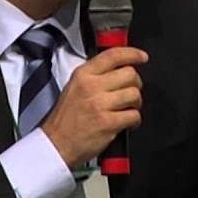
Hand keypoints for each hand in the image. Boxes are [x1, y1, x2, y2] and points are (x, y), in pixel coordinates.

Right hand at [41, 47, 147, 168]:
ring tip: (127, 109)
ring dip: (136, 103)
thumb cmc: (65, 119)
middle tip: (130, 92)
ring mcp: (100, 105)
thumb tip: (119, 69)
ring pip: (134, 94)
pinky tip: (127, 123)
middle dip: (135, 83)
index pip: (113, 55)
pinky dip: (134, 120)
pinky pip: (134, 115)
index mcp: (83, 75)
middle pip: (129, 74)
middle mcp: (91, 86)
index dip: (132, 54)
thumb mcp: (73, 87)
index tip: (141, 57)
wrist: (56, 144)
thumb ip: (95, 76)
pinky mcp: (108, 123)